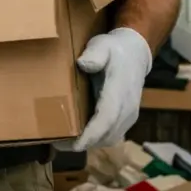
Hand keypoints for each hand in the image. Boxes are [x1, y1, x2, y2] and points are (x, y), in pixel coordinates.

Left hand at [71, 27, 152, 150]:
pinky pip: (111, 135)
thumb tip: (83, 64)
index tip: (75, 144)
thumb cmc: (113, 50)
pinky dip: (95, 140)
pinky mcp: (125, 119)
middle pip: (107, 134)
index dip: (92, 133)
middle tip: (55, 143)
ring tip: (62, 142)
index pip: (107, 118)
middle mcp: (127, 108)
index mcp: (120, 91)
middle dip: (83, 143)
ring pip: (109, 138)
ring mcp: (129, 116)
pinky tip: (77, 137)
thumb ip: (94, 54)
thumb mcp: (102, 46)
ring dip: (89, 144)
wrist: (134, 55)